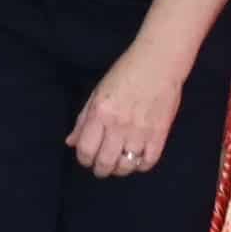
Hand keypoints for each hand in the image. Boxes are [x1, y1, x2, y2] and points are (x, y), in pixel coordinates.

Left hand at [67, 30, 195, 178]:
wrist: (159, 62)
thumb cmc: (126, 73)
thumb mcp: (98, 92)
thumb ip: (83, 120)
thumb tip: (71, 142)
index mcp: (100, 113)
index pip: (86, 150)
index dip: (84, 160)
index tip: (87, 159)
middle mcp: (118, 125)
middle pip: (105, 163)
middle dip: (100, 169)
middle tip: (102, 166)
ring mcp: (140, 131)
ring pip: (126, 166)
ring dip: (120, 169)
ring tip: (119, 163)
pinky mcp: (159, 134)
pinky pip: (148, 162)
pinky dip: (140, 165)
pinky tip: (137, 158)